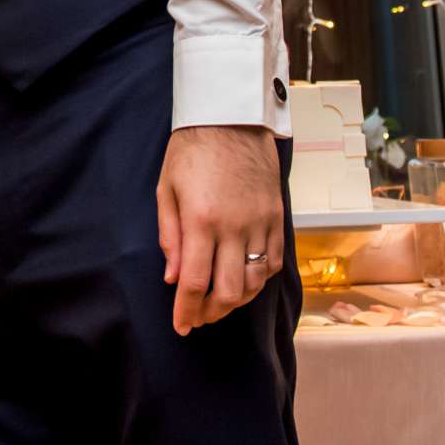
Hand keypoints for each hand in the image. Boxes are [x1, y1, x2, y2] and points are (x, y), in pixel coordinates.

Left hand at [157, 125, 283, 335]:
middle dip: (211, 312)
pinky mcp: (277, 217)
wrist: (232, 118)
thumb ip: (169, 236)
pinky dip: (258, 279)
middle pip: (229, 292)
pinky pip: (272, 262)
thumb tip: (173, 278)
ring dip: (237, 301)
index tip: (181, 326)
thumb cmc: (192, 150)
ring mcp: (260, 223)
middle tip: (198, 316)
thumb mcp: (167, 188)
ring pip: (254, 282)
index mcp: (201, 220)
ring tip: (219, 302)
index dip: (186, 311)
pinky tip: (244, 279)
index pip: (194, 282)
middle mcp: (234, 226)